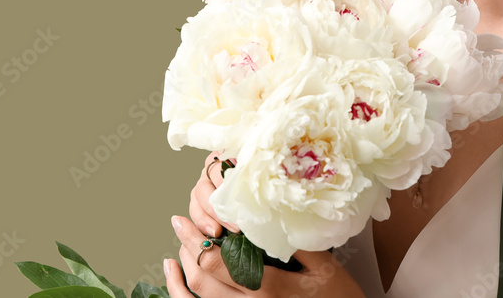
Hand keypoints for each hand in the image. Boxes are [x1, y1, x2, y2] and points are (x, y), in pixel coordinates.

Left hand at [167, 152, 364, 296]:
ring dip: (185, 270)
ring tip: (181, 246)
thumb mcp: (324, 266)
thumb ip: (294, 242)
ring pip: (200, 297)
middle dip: (186, 249)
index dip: (197, 240)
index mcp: (269, 289)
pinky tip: (178, 279)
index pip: (219, 264)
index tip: (187, 220)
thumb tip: (269, 214)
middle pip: (202, 280)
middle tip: (179, 224)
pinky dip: (186, 295)